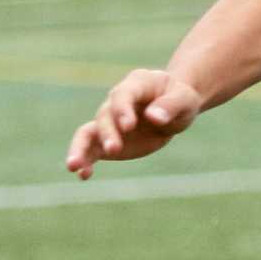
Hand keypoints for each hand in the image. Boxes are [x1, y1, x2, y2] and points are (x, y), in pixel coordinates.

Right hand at [65, 69, 203, 179]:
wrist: (174, 110)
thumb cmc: (181, 100)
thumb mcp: (185, 99)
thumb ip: (171, 105)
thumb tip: (154, 117)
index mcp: (137, 83)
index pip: (124, 94)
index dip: (122, 109)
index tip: (128, 126)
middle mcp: (117, 101)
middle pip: (104, 115)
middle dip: (107, 133)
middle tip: (113, 149)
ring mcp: (109, 122)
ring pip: (86, 133)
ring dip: (79, 148)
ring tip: (74, 167)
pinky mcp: (106, 141)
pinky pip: (90, 150)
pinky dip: (85, 161)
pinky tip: (84, 175)